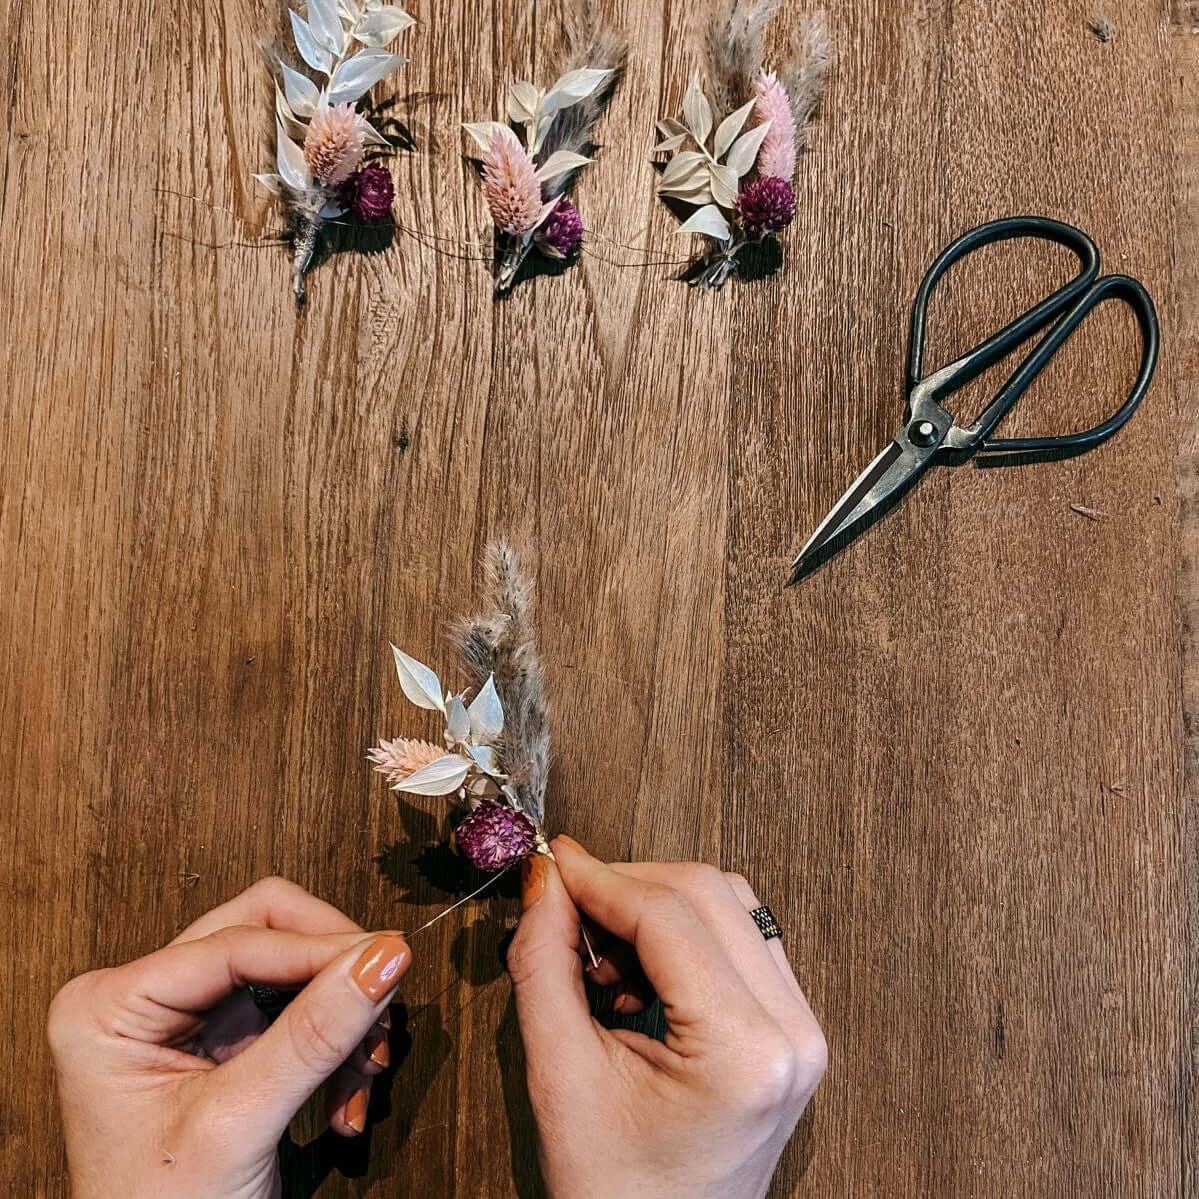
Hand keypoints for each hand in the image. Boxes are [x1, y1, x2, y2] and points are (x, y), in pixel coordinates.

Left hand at [47, 877, 411, 1198]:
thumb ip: (313, 1035)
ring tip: (365, 1074)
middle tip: (382, 994)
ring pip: (291, 967)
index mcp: (111, 1005)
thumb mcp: (238, 1124)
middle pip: (266, 931)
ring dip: (341, 1016)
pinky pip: (298, 1010)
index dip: (318, 949)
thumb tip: (384, 957)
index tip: (388, 957)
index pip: (237, 941)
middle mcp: (145, 995)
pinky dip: (335, 1045)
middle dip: (330, 971)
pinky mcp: (225, 1042)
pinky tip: (347, 1097)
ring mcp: (186, 1017)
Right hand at [509, 837, 826, 1198]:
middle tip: (566, 904)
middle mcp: (792, 1033)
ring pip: (730, 906)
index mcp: (745, 1053)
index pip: (669, 915)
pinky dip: (684, 936)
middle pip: (708, 893)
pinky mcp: (792, 1032)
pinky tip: (638, 977)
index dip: (601, 878)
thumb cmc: (616, 1196)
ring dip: (657, 908)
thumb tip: (543, 882)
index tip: (551, 865)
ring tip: (602, 958)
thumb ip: (544, 965)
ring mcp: (801, 1031)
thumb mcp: (560, 1077)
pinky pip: (741, 940)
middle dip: (627, 885)